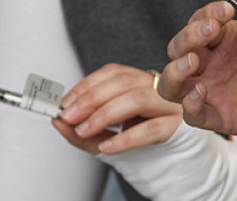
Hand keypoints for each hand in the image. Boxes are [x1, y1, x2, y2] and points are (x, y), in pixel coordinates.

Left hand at [54, 64, 181, 154]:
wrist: (177, 163)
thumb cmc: (142, 144)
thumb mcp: (108, 135)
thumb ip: (83, 129)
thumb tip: (57, 121)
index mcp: (144, 82)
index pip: (115, 72)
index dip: (87, 84)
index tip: (65, 102)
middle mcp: (160, 88)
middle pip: (125, 82)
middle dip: (91, 98)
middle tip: (69, 117)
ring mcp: (172, 106)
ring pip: (137, 99)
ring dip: (104, 114)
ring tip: (84, 130)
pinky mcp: (179, 127)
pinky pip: (151, 129)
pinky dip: (125, 138)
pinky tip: (107, 146)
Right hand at [158, 1, 236, 136]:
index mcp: (223, 38)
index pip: (201, 21)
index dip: (208, 13)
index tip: (225, 10)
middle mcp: (210, 62)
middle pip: (180, 47)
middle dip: (190, 35)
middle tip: (210, 30)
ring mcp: (208, 87)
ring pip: (173, 80)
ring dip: (177, 69)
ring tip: (193, 61)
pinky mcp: (214, 114)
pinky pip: (191, 113)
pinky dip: (190, 103)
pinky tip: (200, 92)